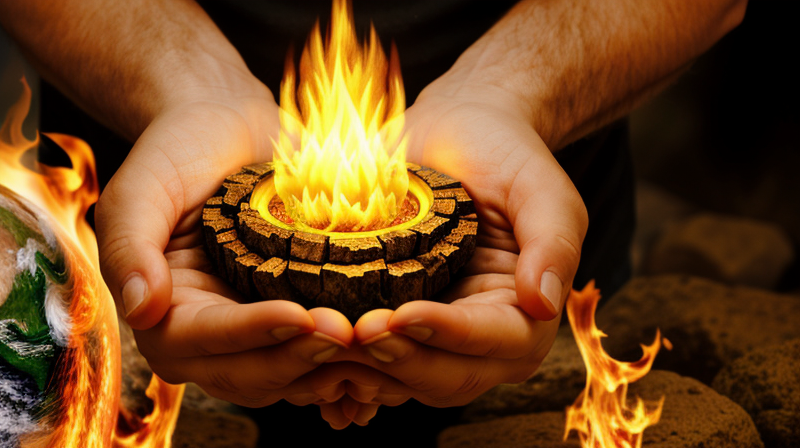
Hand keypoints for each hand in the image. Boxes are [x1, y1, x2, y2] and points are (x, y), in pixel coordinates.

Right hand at [95, 86, 352, 405]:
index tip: (297, 317)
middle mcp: (206, 333)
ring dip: (327, 368)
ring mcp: (253, 331)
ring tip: (372, 343)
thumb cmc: (183, 148)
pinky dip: (344, 360)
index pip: (198, 341)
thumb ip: (130, 244)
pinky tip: (380, 345)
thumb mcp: (144, 185)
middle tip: (347, 334)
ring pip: (285, 377)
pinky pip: (315, 358)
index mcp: (163, 309)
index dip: (248, 335)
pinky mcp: (292, 319)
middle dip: (296, 359)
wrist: (233, 127)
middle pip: (245, 373)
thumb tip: (140, 310)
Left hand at [339, 79, 587, 408]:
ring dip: (367, 370)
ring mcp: (437, 335)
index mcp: (527, 312)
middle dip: (402, 361)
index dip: (449, 336)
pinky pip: (375, 361)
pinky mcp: (398, 322)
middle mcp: (484, 337)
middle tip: (355, 334)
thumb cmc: (502, 152)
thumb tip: (543, 305)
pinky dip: (347, 363)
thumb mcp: (539, 187)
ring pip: (406, 380)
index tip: (402, 316)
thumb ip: (553, 244)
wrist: (456, 130)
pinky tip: (312, 347)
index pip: (495, 341)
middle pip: (448, 377)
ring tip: (324, 345)